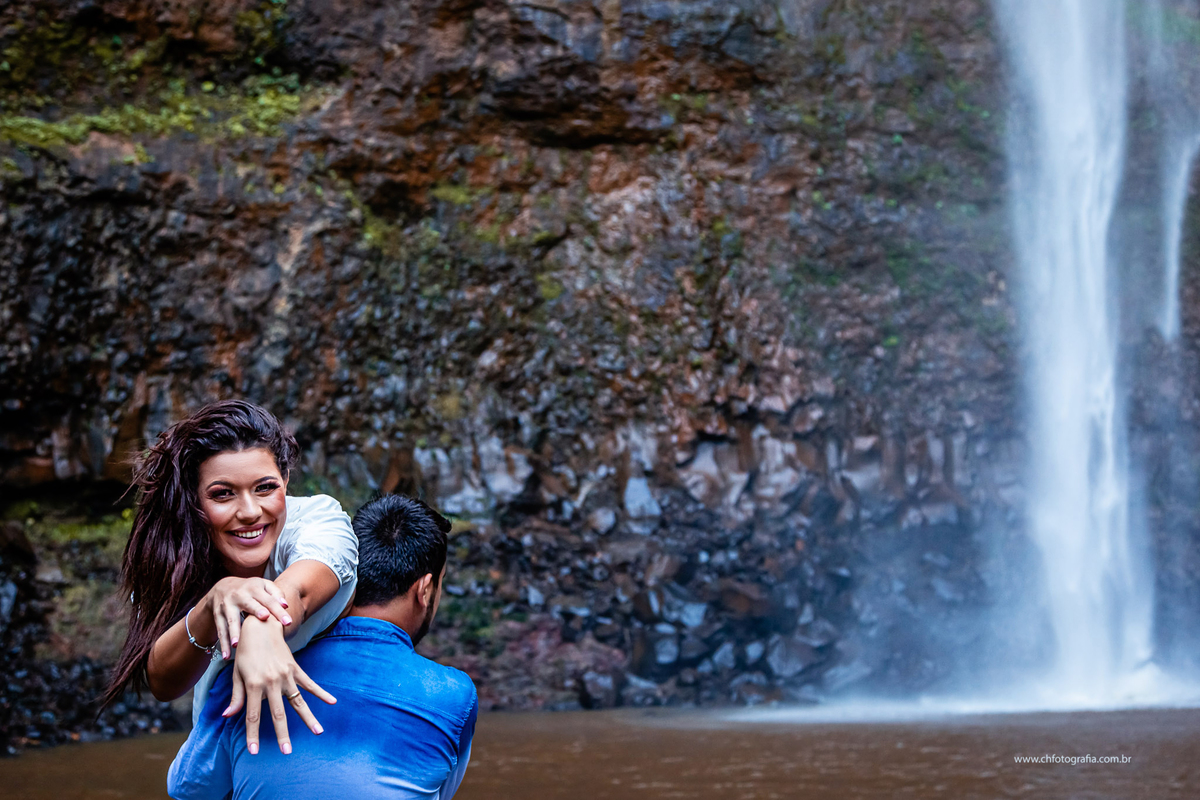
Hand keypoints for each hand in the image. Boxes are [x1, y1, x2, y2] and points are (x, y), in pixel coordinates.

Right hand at [205, 577, 292, 659]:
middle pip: (249, 604)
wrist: (222, 587)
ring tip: (237, 644)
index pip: (269, 600)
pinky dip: (223, 643)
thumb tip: (285, 605)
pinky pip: (221, 630)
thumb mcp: (263, 585)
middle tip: (265, 618)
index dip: (278, 610)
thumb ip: (276, 593)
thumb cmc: (250, 589)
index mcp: (254, 588)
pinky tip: (227, 656)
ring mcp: (227, 605)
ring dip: (233, 632)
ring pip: (231, 620)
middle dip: (257, 611)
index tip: (288, 622)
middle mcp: (239, 595)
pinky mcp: (218, 615)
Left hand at [223, 616, 335, 754]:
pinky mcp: (295, 669)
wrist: (261, 627)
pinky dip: (320, 693)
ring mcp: (285, 676)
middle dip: (282, 734)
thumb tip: (228, 716)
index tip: (254, 751)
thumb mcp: (237, 674)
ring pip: (298, 701)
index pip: (252, 716)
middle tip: (287, 752)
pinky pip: (309, 684)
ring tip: (318, 732)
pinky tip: (332, 701)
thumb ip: (236, 697)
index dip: (252, 735)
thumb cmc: (245, 653)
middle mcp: (271, 682)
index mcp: (253, 685)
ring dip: (308, 717)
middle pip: (277, 713)